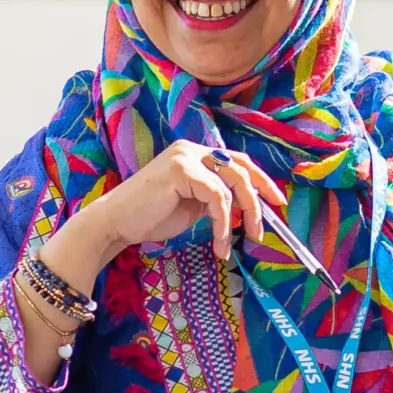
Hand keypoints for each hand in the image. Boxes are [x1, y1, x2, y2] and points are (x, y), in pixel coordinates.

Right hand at [46, 139, 287, 283]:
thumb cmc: (151, 217)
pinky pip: (217, 198)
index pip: (238, 160)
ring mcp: (186, 156)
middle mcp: (192, 149)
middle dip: (258, 198)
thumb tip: (248, 209)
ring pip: (232, 184)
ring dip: (241, 218)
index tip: (276, 202)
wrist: (116, 223)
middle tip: (262, 229)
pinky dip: (222, 224)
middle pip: (241, 168)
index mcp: (196, 154)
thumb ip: (216, 199)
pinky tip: (218, 243)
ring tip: (234, 244)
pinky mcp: (181, 170)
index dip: (261, 180)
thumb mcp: (193, 205)